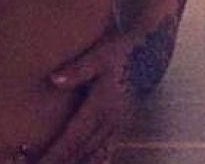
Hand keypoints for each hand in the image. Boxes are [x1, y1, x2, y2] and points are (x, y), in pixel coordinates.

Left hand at [32, 32, 135, 163]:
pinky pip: (105, 150)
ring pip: (93, 154)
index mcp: (101, 107)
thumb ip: (78, 69)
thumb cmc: (120, 51)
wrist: (150, 53)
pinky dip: (94, 160)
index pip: (73, 139)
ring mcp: (117, 125)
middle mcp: (110, 122)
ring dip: (75, 163)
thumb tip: (54, 79)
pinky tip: (87, 163)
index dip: (55, 155)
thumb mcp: (99, 55)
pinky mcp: (120, 124)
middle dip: (60, 163)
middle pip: (80, 152)